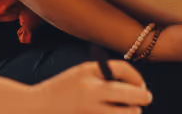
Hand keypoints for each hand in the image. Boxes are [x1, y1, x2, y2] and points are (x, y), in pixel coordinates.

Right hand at [29, 60, 152, 112]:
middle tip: (145, 99)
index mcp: (89, 76)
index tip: (142, 86)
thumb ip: (105, 76)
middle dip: (142, 98)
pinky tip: (112, 113)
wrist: (35, 108)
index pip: (123, 71)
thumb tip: (134, 86)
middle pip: (131, 97)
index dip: (137, 78)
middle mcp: (91, 95)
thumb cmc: (61, 90)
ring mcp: (90, 113)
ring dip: (131, 113)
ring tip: (128, 111)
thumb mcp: (80, 74)